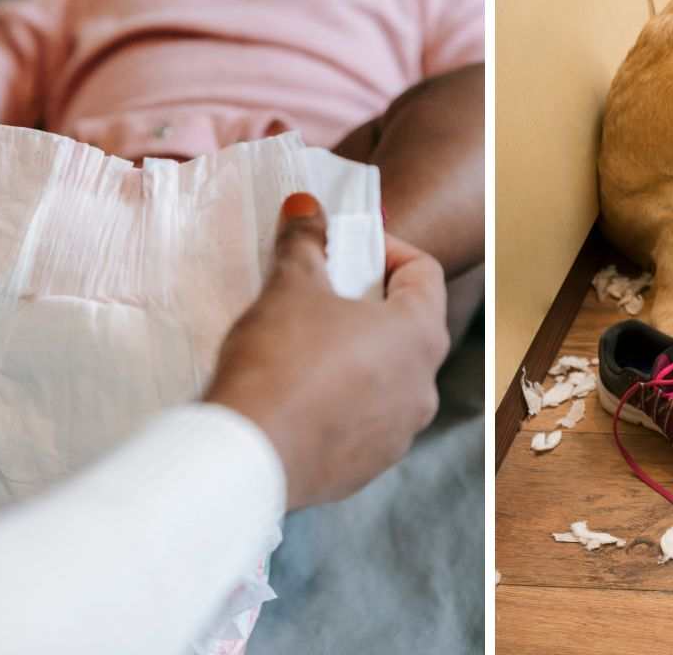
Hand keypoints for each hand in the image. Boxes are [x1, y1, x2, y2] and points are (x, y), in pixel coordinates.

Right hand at [205, 192, 448, 509]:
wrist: (247, 456)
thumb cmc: (278, 359)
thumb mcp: (289, 286)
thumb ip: (305, 240)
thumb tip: (306, 205)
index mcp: (420, 335)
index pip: (424, 272)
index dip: (386, 249)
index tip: (345, 248)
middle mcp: (425, 386)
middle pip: (408, 326)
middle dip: (367, 303)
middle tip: (320, 294)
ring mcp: (401, 433)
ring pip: (388, 377)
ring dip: (357, 356)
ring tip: (305, 346)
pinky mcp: (369, 467)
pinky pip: (364, 421)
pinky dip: (342, 402)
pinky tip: (299, 396)